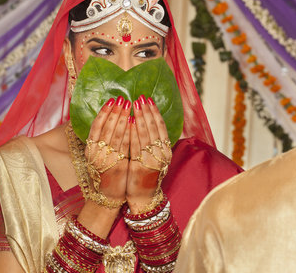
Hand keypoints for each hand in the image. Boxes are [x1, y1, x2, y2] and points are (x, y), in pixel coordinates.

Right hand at [85, 96, 131, 204]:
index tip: (111, 100)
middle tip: (123, 99)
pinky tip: (134, 123)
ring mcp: (107, 160)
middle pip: (107, 128)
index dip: (104, 112)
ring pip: (116, 135)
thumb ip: (100, 141)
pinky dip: (129, 133)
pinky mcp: (119, 166)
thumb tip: (106, 120)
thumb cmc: (104, 174)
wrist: (107, 196)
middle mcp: (96, 154)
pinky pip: (125, 146)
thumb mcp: (96, 157)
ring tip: (130, 105)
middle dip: (116, 111)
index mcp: (89, 150)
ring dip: (123, 118)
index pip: (96, 126)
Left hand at [127, 95, 171, 212]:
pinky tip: (129, 122)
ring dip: (139, 118)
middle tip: (140, 97)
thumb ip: (153, 142)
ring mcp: (152, 160)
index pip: (161, 127)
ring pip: (145, 135)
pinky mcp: (141, 167)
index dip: (155, 113)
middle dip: (146, 111)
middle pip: (153, 128)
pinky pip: (136, 146)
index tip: (149, 100)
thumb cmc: (147, 176)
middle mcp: (161, 154)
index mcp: (166, 151)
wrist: (143, 197)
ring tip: (134, 105)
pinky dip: (133, 132)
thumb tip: (148, 122)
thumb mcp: (155, 158)